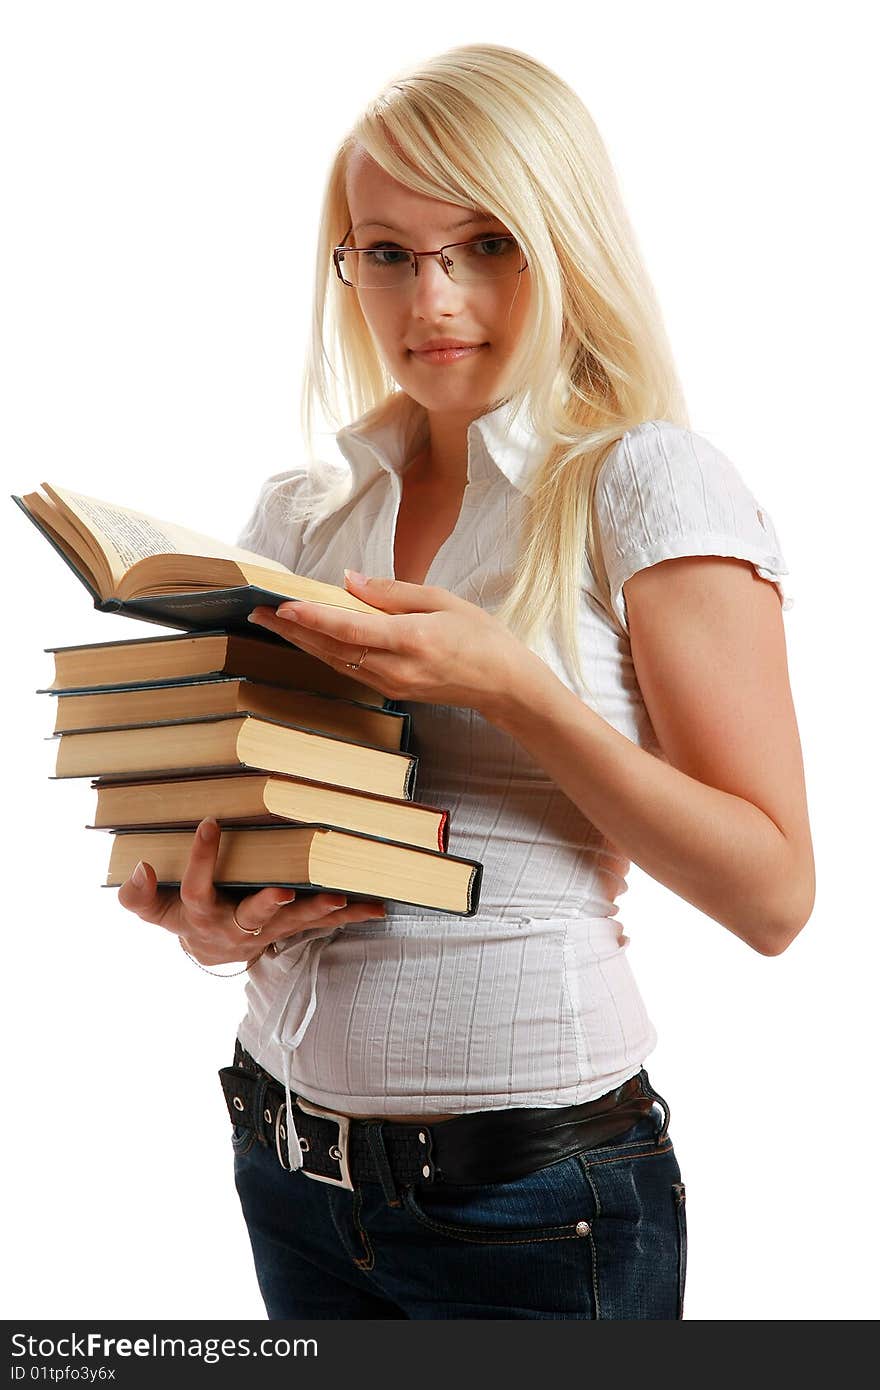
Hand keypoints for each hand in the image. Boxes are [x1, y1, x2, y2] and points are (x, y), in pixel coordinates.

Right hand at [116, 817, 385, 965]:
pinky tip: (377, 907)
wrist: (214, 954)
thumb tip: (142, 867)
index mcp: (203, 916)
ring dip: (319, 911)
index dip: (202, 859)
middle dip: (271, 904)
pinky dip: (351, 916)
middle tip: (287, 891)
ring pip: (295, 922)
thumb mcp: (155, 911)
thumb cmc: (184, 918)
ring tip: (342, 898)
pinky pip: (324, 924)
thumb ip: (138, 896)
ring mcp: (269, 930)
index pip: (197, 889)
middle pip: (254, 917)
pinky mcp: (293, 927)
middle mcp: (239, 926)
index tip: (209, 823)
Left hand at [247, 570, 520, 715]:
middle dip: (292, 630)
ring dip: (302, 642)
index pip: (350, 628)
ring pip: (335, 661)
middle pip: (332, 648)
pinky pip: (350, 669)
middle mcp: (395, 667)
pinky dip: (325, 652)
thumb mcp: (441, 600)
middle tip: (257, 611)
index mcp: (410, 640)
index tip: (283, 606)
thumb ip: (392, 592)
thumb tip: (349, 581)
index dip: (313, 618)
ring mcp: (391, 684)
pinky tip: (308, 639)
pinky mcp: (392, 691)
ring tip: (272, 623)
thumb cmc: (480, 635)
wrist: (503, 683)